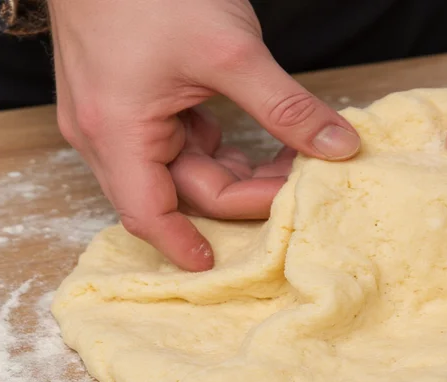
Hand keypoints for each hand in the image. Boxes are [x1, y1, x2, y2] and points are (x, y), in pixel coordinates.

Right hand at [48, 0, 359, 270]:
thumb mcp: (229, 52)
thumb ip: (285, 107)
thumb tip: (339, 147)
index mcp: (116, 132)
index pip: (148, 214)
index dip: (184, 245)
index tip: (222, 265)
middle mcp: (108, 134)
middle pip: (179, 193)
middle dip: (241, 195)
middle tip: (298, 187)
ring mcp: (121, 117)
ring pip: (186, 170)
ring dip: (238, 172)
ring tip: (293, 161)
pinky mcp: (139, 100)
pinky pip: (184, 144)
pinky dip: (223, 148)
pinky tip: (264, 141)